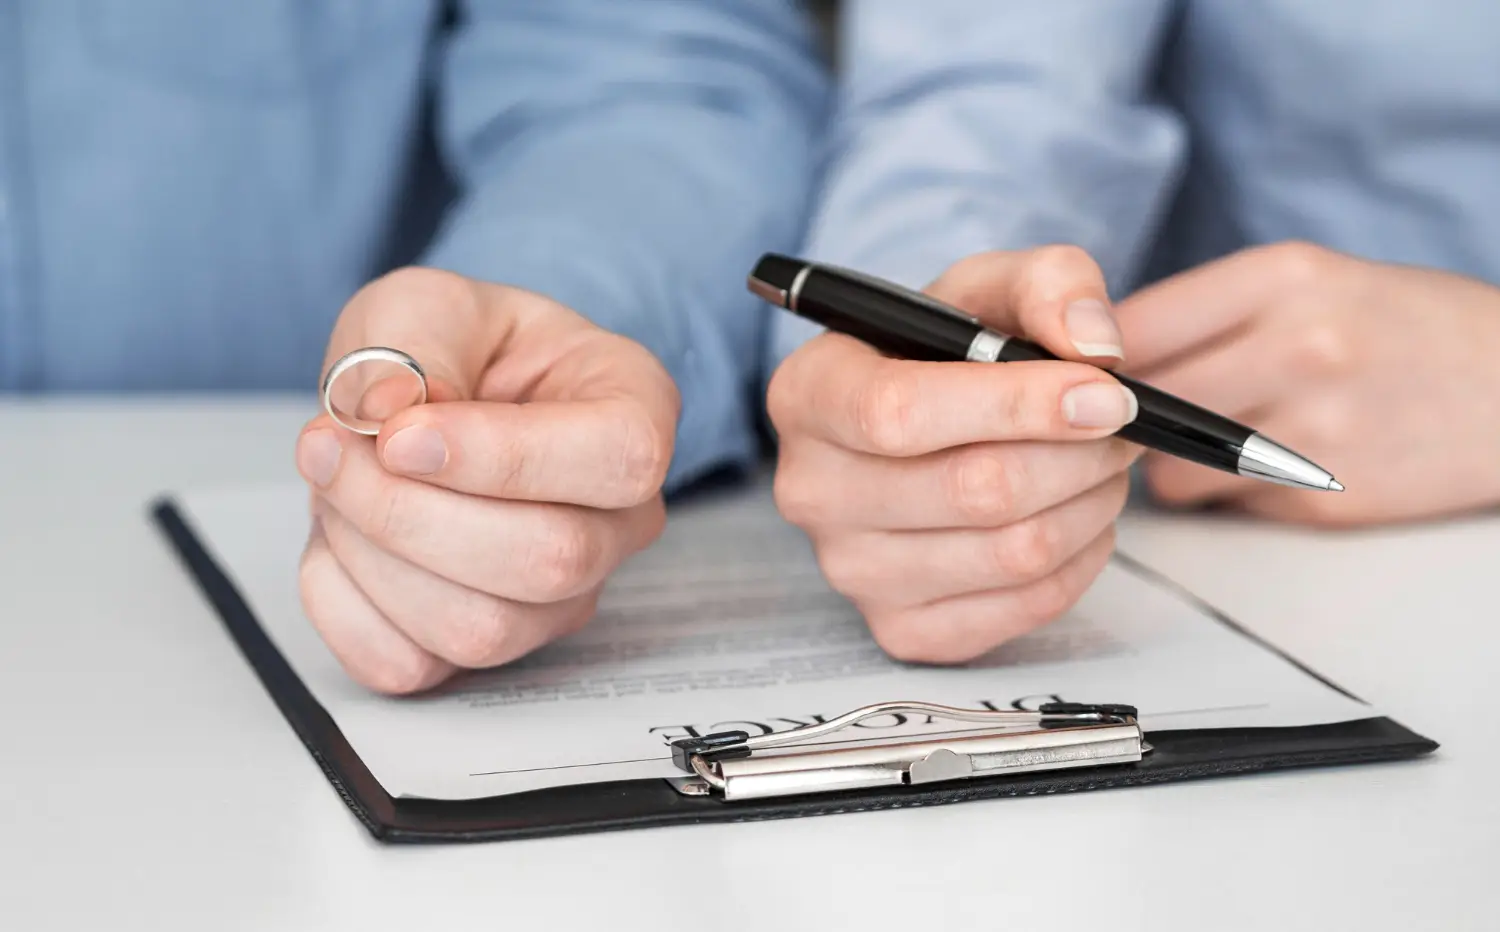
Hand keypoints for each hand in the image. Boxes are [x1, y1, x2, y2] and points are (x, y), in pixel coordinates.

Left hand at [294, 268, 676, 693]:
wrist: (423, 404)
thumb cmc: (456, 350)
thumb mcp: (428, 305)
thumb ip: (410, 343)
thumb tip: (381, 414)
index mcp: (637, 415)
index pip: (617, 460)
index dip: (503, 457)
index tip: (401, 434)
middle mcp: (619, 521)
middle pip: (549, 560)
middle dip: (408, 511)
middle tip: (327, 445)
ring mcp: (562, 599)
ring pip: (481, 629)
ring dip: (370, 554)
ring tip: (333, 482)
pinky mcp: (490, 652)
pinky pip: (413, 666)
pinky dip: (345, 606)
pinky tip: (340, 541)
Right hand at [768, 247, 1142, 663]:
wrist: (913, 425)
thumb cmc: (942, 353)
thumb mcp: (987, 287)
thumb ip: (1049, 284)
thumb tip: (1095, 345)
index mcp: (809, 393)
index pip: (900, 413)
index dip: (1018, 406)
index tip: (1105, 394)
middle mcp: (811, 490)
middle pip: (975, 491)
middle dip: (1080, 455)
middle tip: (1123, 424)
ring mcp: (849, 571)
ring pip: (1014, 553)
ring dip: (1091, 503)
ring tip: (1103, 464)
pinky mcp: (900, 628)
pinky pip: (1025, 607)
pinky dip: (1081, 560)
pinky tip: (1077, 516)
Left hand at [1116, 241, 1499, 525]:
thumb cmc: (1407, 328)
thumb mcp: (1317, 281)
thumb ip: (1214, 311)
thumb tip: (1104, 356)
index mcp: (1285, 278)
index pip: (1131, 327)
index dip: (1091, 359)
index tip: (1083, 373)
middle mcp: (1298, 347)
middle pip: (1139, 403)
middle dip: (1122, 417)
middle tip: (1130, 419)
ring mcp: (1313, 430)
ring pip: (1166, 471)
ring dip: (1166, 467)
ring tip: (1203, 445)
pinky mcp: (1325, 500)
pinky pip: (1223, 507)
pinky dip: (1224, 496)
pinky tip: (1263, 470)